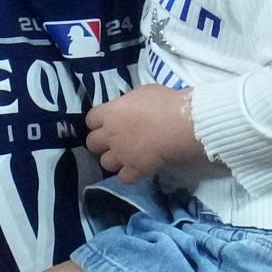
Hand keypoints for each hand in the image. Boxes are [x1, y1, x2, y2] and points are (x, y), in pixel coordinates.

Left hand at [85, 86, 204, 183]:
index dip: (98, 121)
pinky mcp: (134, 170)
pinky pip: (124, 177)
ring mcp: (120, 155)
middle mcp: (110, 135)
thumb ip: (128, 104)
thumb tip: (128, 109)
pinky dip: (130, 174)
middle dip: (102, 142)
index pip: (91, 119)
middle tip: (116, 140)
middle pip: (92, 143)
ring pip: (105, 163)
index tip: (109, 121)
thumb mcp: (142, 93)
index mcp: (110, 113)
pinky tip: (139, 168)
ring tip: (127, 156)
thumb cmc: (164, 103)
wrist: (180, 124)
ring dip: (114, 160)